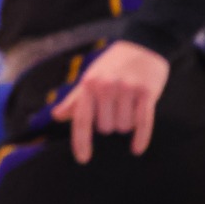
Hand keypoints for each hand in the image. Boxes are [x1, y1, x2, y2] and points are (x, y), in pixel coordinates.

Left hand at [50, 40, 169, 163]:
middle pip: (106, 128)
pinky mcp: (147, 93)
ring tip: (128, 105)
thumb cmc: (113, 64)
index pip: (82, 120)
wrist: (144, 44)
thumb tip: (57, 116)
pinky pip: (143, 123)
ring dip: (125, 123)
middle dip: (109, 124)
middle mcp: (106, 88)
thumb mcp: (90, 77)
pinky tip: (136, 148)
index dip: (81, 142)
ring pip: (124, 127)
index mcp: (89, 85)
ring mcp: (127, 90)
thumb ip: (75, 99)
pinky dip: (140, 137)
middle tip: (115, 107)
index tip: (82, 159)